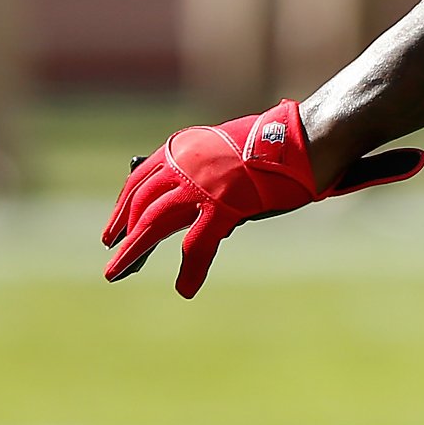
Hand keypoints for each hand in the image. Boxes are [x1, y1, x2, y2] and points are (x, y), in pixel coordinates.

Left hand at [102, 99, 423, 297]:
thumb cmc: (286, 142)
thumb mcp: (238, 150)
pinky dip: (190, 270)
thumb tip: (207, 204)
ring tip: (118, 271)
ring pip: (154, 223)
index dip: (126, 200)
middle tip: (111, 248)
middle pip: (143, 201)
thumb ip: (216, 173)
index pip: (145, 175)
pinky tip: (185, 288)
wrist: (311, 136)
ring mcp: (204, 186)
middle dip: (123, 228)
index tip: (118, 220)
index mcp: (191, 147)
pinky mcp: (224, 206)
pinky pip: (197, 246)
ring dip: (133, 250)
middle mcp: (189, 163)